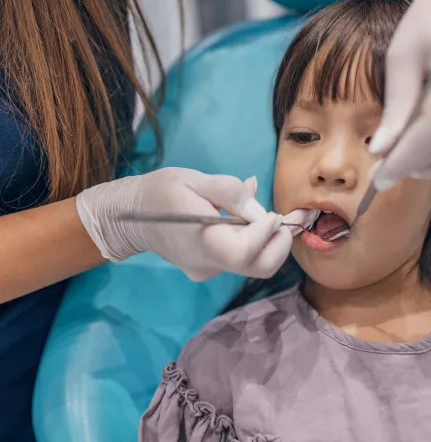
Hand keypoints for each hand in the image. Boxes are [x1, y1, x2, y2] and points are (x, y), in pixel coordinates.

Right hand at [76, 168, 312, 280]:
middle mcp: (208, 264)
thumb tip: (259, 210)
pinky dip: (249, 242)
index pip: (246, 253)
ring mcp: (208, 271)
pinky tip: (237, 221)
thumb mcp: (194, 180)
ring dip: (265, 241)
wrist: (130, 218)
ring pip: (252, 264)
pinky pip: (238, 259)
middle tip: (276, 218)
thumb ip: (229, 192)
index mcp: (203, 241)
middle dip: (279, 244)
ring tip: (253, 213)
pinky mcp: (207, 270)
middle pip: (259, 267)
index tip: (271, 213)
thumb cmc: (160, 192)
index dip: (267, 233)